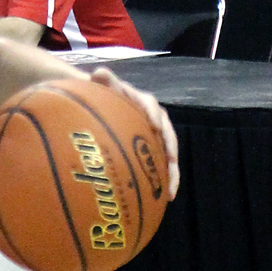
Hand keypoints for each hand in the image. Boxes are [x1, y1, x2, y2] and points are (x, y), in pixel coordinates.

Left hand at [87, 66, 178, 198]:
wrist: (107, 104)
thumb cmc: (105, 95)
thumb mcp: (104, 86)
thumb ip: (104, 81)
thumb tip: (100, 73)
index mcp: (146, 103)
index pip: (152, 107)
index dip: (154, 115)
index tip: (155, 125)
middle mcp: (156, 120)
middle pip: (168, 138)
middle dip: (171, 154)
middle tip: (171, 167)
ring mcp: (157, 138)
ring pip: (169, 156)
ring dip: (171, 174)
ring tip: (169, 192)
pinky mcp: (153, 151)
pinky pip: (161, 166)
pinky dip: (164, 181)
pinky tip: (162, 198)